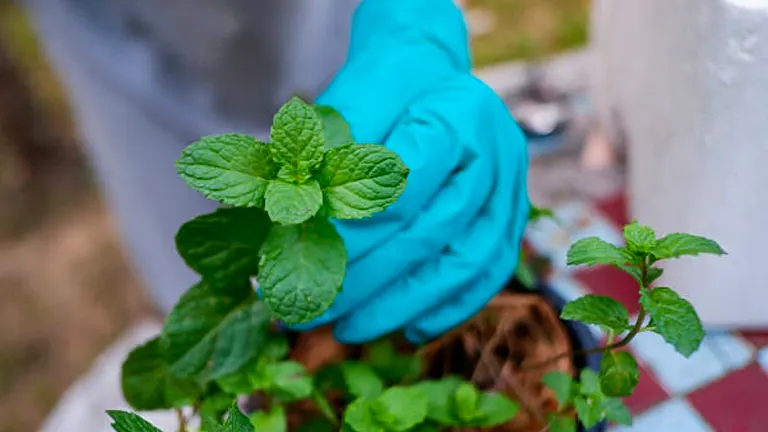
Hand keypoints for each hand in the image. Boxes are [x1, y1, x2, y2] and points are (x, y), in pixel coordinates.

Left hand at [291, 0, 529, 343]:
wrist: (429, 77)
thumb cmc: (384, 86)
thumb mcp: (348, 99)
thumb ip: (327, 156)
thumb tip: (290, 225)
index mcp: (457, 113)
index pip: (403, 184)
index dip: (352, 228)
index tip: (304, 256)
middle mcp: (496, 153)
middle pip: (431, 231)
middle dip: (366, 279)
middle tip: (315, 306)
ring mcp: (511, 189)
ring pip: (463, 262)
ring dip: (403, 305)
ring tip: (350, 330)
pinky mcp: (511, 218)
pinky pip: (487, 273)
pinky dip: (447, 308)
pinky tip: (407, 330)